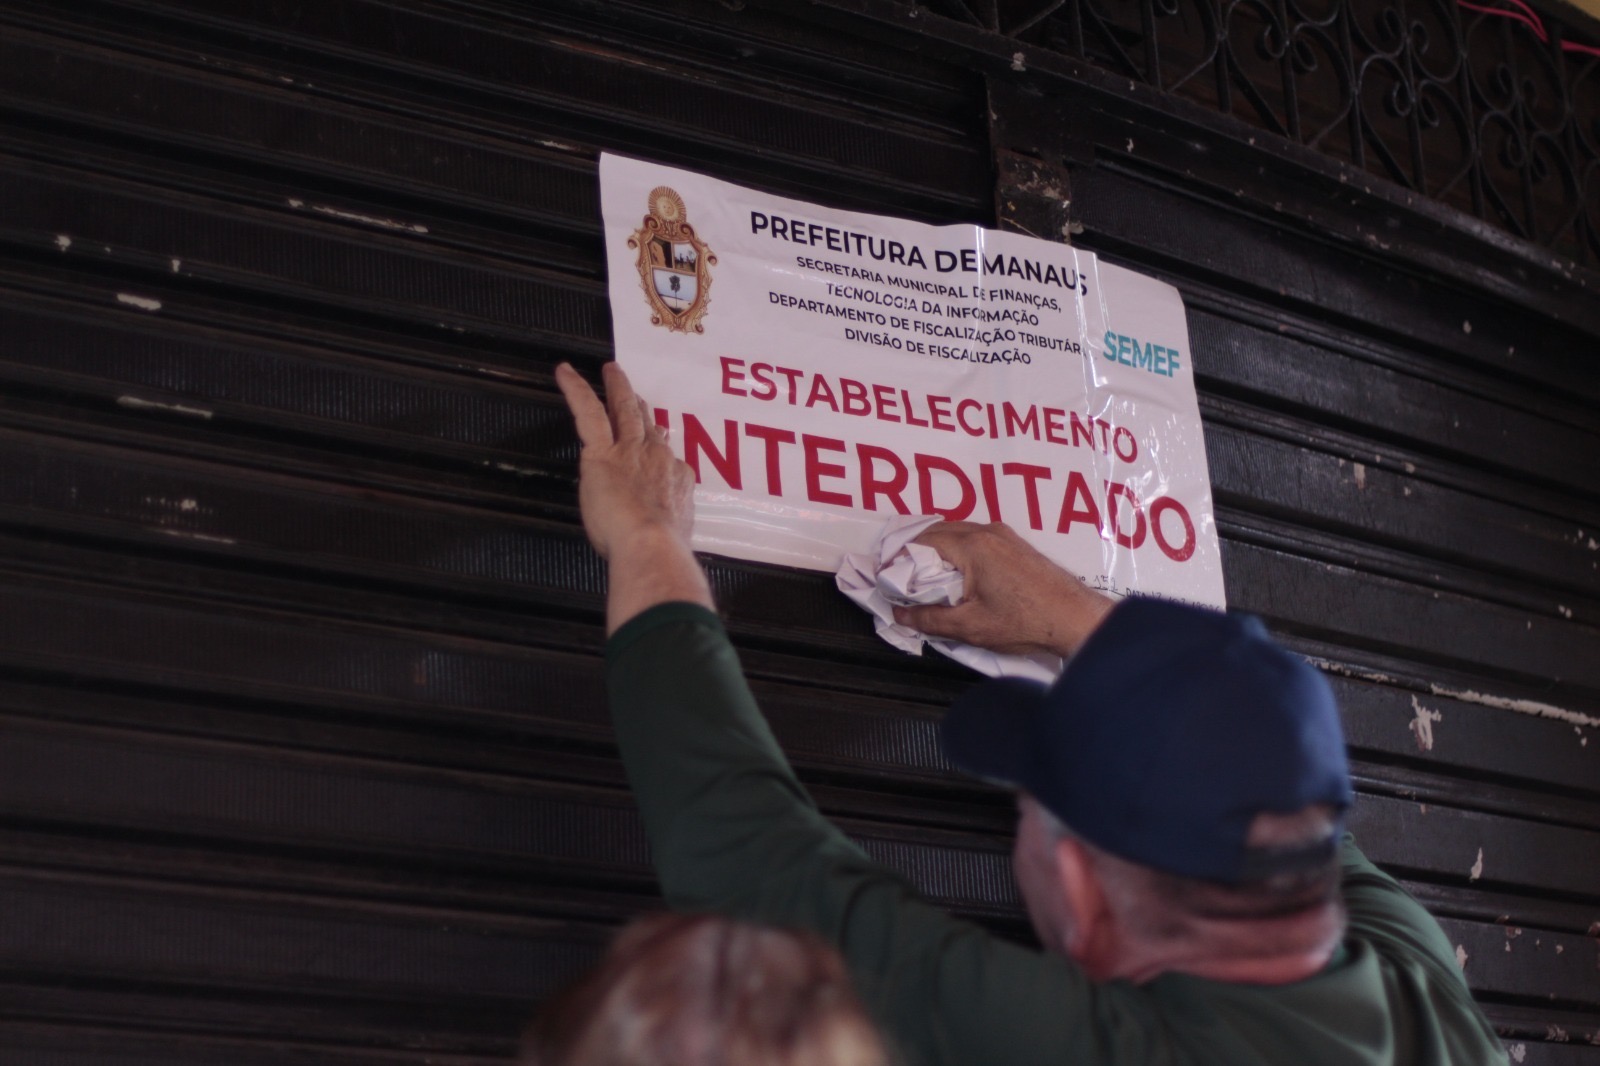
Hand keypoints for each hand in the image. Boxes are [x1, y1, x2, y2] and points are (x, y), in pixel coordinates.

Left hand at [556, 362, 711, 631]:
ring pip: (625, 411)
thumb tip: (671, 558)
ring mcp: (631, 451)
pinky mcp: (603, 451)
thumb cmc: (662, 555)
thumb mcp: (674, 545)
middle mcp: (658, 460)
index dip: (660, 450)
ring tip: (612, 372)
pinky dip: (576, 389)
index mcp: (675, 483)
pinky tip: (566, 373)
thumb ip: (670, 541)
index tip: (658, 445)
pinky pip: (589, 411)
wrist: (652, 547)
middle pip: (651, 427)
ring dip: (618, 389)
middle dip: (644, 408)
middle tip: (639, 395)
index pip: (667, 460)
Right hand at [891, 522, 1112, 656]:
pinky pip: (975, 538)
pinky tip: (955, 574)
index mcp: (973, 546)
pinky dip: (957, 551)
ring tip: (923, 578)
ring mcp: (1004, 535)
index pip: (922, 542)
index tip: (885, 577)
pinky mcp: (1015, 544)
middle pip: (937, 532)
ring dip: (936, 550)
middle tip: (899, 578)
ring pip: (957, 533)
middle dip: (914, 552)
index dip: (899, 559)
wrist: (1076, 619)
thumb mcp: (970, 626)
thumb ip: (929, 619)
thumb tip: (901, 616)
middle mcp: (987, 532)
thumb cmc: (1027, 622)